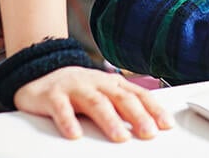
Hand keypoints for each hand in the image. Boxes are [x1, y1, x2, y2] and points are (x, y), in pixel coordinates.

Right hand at [13, 66, 173, 141]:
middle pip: (121, 98)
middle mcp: (97, 82)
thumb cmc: (79, 89)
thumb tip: (147, 126)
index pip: (137, 95)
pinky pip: (61, 109)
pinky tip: (75, 135)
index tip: (166, 124)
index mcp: (112, 83)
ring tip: (120, 137)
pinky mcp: (53, 95)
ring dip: (109, 120)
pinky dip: (68, 121)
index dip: (153, 108)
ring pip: (95, 102)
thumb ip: (121, 107)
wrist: (42, 72)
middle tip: (149, 133)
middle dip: (137, 115)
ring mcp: (75, 87)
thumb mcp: (103, 94)